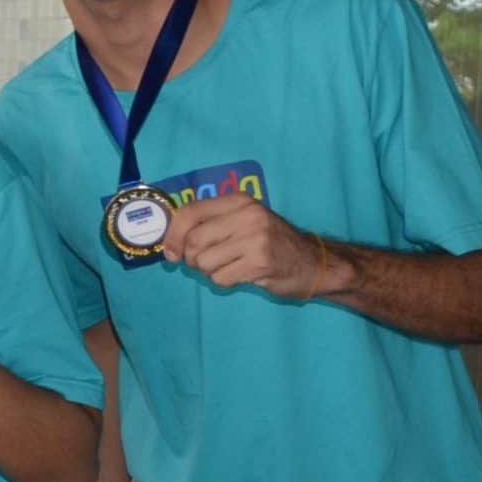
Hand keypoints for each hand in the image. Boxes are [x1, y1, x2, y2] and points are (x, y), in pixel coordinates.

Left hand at [162, 196, 334, 297]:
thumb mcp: (241, 222)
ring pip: (204, 262)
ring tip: (230, 266)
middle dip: (192, 259)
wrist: (311, 262)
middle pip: (193, 241)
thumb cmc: (269, 242)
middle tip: (206, 263)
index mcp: (238, 200)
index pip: (189, 212)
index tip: (171, 252)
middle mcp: (247, 215)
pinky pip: (220, 278)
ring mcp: (256, 238)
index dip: (173, 235)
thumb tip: (170, 245)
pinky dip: (224, 281)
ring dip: (210, 271)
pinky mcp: (261, 262)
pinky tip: (242, 274)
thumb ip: (208, 224)